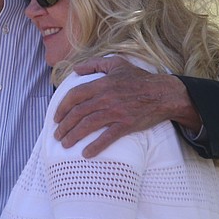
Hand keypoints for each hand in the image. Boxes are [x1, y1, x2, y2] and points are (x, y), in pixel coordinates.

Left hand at [53, 56, 200, 157]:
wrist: (163, 93)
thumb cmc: (139, 78)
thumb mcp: (117, 64)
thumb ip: (94, 64)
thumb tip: (76, 68)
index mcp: (101, 84)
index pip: (74, 96)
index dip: (61, 108)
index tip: (56, 117)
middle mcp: (105, 98)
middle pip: (77, 113)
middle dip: (64, 126)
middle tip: (57, 135)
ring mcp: (115, 112)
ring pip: (87, 125)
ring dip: (73, 136)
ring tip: (65, 144)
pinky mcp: (126, 125)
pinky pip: (107, 138)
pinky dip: (95, 147)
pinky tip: (86, 154)